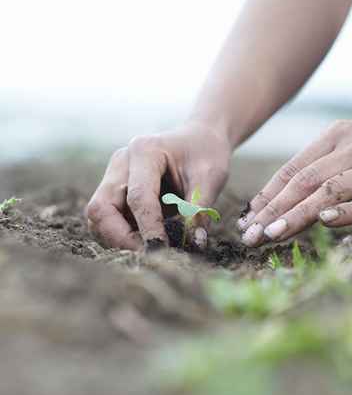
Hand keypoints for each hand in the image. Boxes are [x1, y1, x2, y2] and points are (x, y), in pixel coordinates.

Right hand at [86, 122, 230, 249]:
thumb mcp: (211, 178)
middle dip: (121, 238)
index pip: (138, 197)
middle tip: (150, 255)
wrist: (199, 140)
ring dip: (118, 239)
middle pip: (101, 208)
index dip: (148, 228)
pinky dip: (121, 236)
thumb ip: (200, 210)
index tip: (162, 250)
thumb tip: (195, 243)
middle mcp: (121, 163)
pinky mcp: (115, 191)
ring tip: (150, 250)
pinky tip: (145, 242)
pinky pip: (107, 220)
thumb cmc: (206, 155)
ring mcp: (113, 176)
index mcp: (145, 151)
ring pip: (98, 217)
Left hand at [237, 118, 351, 246]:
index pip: (294, 168)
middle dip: (274, 209)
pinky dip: (346, 211)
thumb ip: (325, 166)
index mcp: (338, 135)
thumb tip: (288, 199)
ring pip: (331, 191)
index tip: (247, 218)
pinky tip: (324, 222)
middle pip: (306, 181)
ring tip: (274, 233)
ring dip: (299, 214)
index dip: (268, 194)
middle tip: (251, 234)